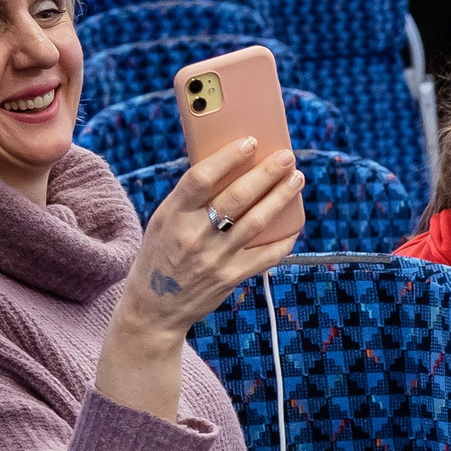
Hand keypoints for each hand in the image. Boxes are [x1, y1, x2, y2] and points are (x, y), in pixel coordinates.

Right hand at [100, 140, 303, 421]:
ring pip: (256, 223)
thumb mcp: (164, 222)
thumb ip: (189, 200)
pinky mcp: (230, 278)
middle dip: (266, 174)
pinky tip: (295, 224)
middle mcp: (193, 235)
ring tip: (296, 180)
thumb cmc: (161, 255)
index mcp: (171, 215)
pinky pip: (266, 256)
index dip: (227, 158)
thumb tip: (228, 167)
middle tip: (287, 157)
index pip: (199, 178)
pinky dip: (284, 239)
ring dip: (281, 198)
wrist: (153, 308)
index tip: (250, 141)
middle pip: (236, 198)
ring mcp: (214, 259)